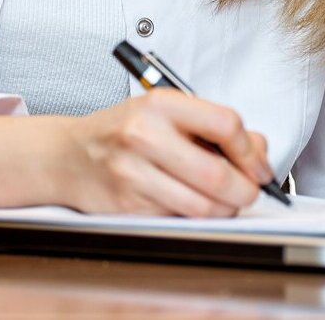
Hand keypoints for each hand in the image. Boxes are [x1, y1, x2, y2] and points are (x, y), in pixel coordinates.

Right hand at [59, 89, 273, 217]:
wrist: (67, 156)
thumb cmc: (121, 132)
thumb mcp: (165, 113)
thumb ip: (213, 128)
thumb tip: (257, 155)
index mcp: (159, 104)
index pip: (226, 125)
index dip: (251, 152)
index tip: (257, 166)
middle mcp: (143, 134)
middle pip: (219, 175)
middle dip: (244, 190)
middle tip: (246, 191)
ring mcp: (132, 172)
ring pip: (204, 206)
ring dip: (223, 209)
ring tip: (217, 199)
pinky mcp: (127, 204)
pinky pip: (179, 219)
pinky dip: (192, 217)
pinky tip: (183, 201)